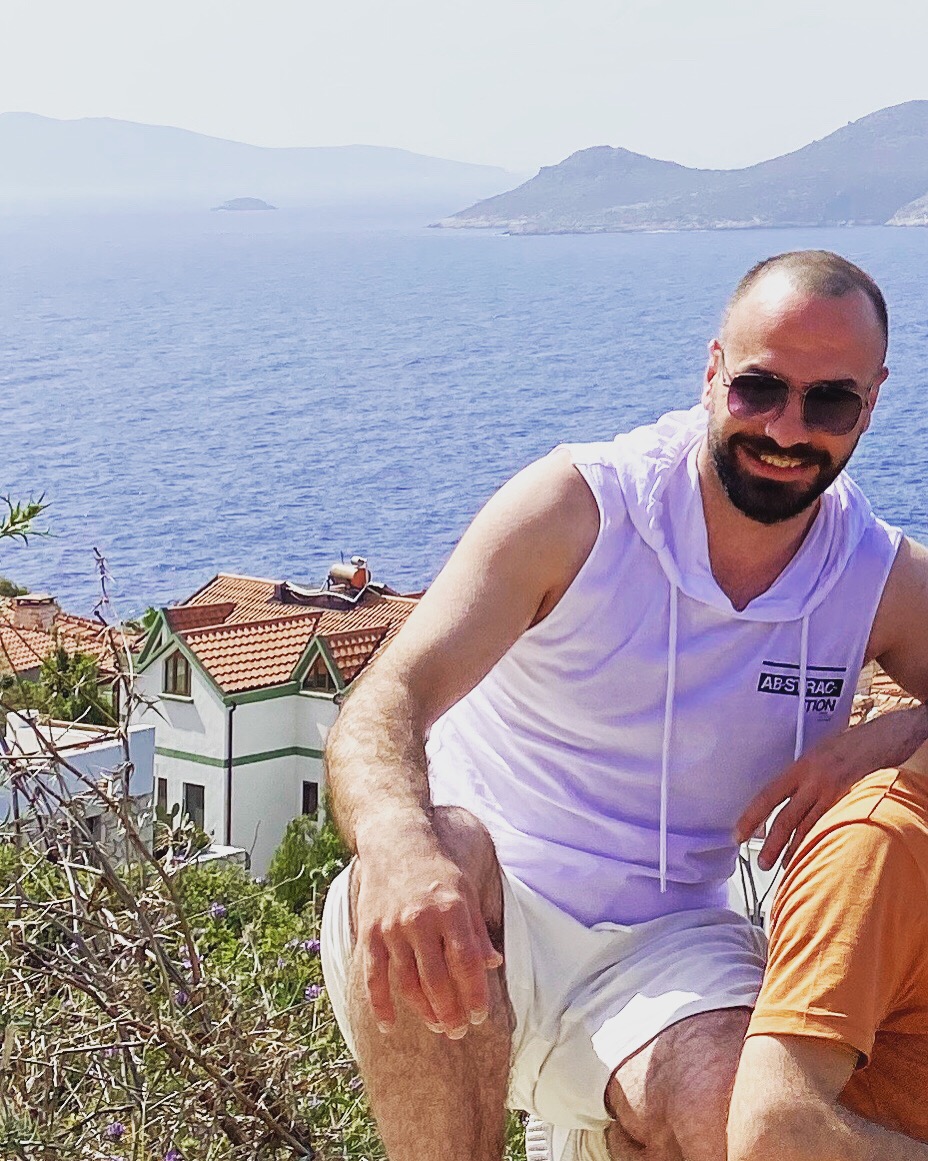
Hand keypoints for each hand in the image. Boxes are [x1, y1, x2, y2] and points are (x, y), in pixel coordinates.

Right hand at [354, 846, 502, 1039]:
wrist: (396, 842)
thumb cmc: (437, 869)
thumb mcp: (466, 893)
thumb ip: (477, 931)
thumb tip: (493, 964)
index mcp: (451, 910)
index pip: (466, 963)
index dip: (474, 994)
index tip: (479, 1015)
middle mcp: (420, 920)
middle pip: (438, 980)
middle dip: (451, 1012)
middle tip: (458, 1030)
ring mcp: (392, 928)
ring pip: (408, 984)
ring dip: (423, 1011)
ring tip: (437, 1025)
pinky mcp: (370, 932)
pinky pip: (374, 978)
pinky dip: (380, 1005)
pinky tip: (389, 1025)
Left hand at [736, 704, 927, 869]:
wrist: (881, 739)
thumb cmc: (847, 746)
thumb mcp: (816, 755)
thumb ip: (800, 777)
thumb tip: (783, 799)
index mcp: (800, 767)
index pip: (768, 795)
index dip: (751, 817)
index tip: (738, 834)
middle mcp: (813, 781)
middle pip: (786, 818)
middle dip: (771, 843)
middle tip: (762, 863)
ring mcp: (834, 793)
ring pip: (809, 828)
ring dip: (794, 850)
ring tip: (785, 867)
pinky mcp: (852, 802)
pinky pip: (831, 828)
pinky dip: (820, 843)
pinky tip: (814, 856)